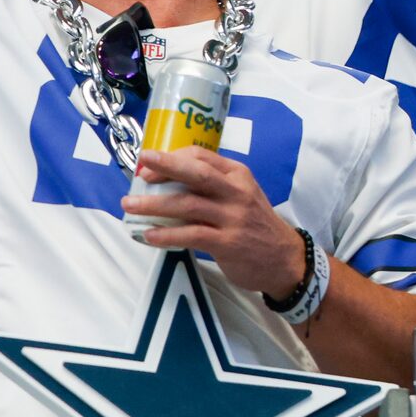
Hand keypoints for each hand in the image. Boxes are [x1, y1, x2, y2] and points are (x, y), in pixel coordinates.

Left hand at [124, 147, 306, 299]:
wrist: (286, 260)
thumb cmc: (255, 225)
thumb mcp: (240, 195)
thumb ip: (212, 186)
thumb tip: (166, 182)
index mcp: (237, 175)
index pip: (202, 156)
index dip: (172, 157)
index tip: (149, 162)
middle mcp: (236, 192)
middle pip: (196, 173)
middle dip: (164, 166)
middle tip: (139, 166)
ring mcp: (233, 218)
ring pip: (188, 204)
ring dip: (154, 204)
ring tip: (130, 206)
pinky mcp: (228, 243)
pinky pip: (191, 235)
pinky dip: (167, 234)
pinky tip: (149, 235)